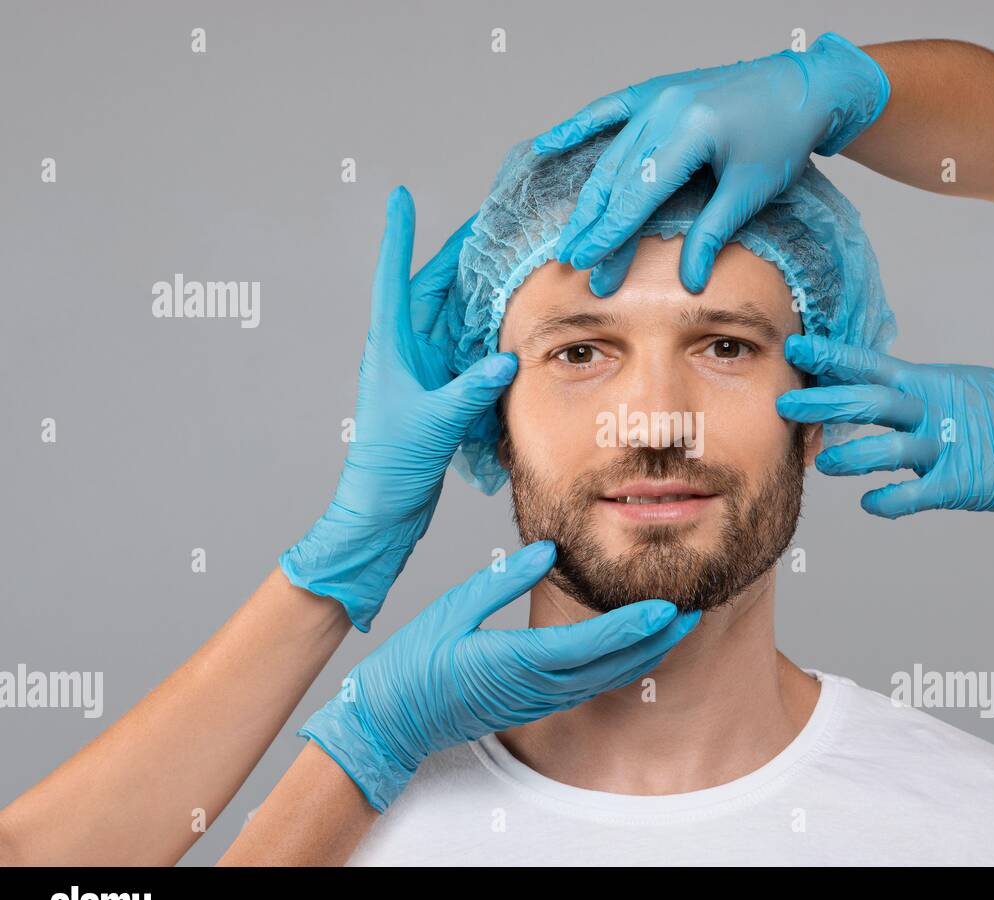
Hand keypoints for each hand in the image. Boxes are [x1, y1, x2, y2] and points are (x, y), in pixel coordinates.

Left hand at [280, 187, 517, 631]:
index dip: (399, 235)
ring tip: (513, 267)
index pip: (396, 278)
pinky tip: (515, 328)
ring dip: (484, 300)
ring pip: (460, 323)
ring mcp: (428, 373)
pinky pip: (473, 358)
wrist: (381, 511)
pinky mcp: (445, 396)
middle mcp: (409, 352)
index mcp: (392, 346)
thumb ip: (470, 389)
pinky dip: (493, 343)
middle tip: (493, 225)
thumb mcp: (433, 422)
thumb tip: (507, 359)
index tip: (399, 196)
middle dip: (464, 260)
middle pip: (438, 293)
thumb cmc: (390, 466)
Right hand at [298, 542, 700, 810]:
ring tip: (675, 625)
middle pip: (611, 665)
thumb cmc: (413, 667)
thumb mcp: (451, 611)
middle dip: (655, 640)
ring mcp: (538, 699)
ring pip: (605, 679)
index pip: (588, 645)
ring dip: (644, 654)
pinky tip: (634, 648)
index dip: (631, 627)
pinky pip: (589, 685)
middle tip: (693, 610)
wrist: (391, 723)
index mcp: (515, 662)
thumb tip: (547, 551)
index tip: (666, 608)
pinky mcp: (535, 703)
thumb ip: (501, 581)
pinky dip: (620, 665)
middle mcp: (535, 686)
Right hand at [533, 32, 888, 294]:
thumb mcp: (752, 189)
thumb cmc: (784, 134)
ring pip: (612, 154)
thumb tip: (689, 280)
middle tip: (573, 261)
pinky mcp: (658, 90)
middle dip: (595, 224)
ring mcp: (658, 96)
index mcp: (690, 130)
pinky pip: (608, 109)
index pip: (637, 194)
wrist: (805, 86)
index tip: (585, 261)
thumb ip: (714, 232)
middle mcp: (665, 108)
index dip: (609, 233)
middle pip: (618, 178)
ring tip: (572, 233)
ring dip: (591, 197)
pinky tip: (549, 144)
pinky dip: (578, 127)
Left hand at [776, 335, 993, 562]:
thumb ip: (918, 390)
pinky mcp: (961, 482)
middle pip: (868, 402)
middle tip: (783, 402)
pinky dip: (889, 501)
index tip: (796, 346)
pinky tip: (869, 505)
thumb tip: (876, 386)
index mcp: (931, 383)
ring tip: (821, 462)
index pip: (872, 364)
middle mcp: (935, 409)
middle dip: (822, 402)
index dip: (832, 356)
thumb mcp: (963, 387)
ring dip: (849, 457)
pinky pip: (916, 494)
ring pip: (888, 449)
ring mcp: (948, 446)